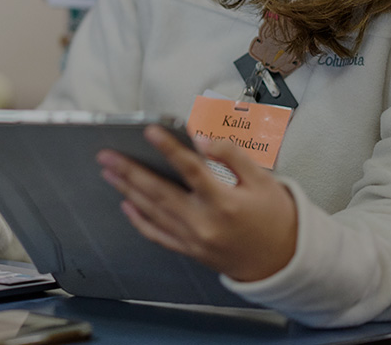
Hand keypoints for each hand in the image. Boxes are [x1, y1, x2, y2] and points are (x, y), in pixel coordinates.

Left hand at [98, 125, 297, 281]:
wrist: (283, 261)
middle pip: (160, 193)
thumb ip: (232, 156)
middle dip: (129, 171)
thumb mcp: (263, 180)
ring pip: (153, 212)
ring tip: (108, 171)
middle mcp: (205, 224)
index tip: (149, 130)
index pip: (191, 170)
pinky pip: (157, 235)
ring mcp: (194, 240)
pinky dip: (139, 220)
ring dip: (127, 191)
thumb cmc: (274, 216)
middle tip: (106, 154)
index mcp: (225, 203)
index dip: (168, 148)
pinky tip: (126, 205)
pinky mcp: (190, 251)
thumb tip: (202, 137)